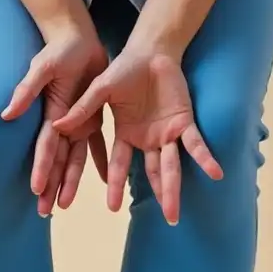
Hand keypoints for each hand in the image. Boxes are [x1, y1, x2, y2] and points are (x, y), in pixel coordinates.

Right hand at [2, 24, 108, 215]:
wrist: (78, 40)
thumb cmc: (58, 52)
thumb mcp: (42, 68)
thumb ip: (27, 91)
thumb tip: (6, 114)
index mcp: (50, 115)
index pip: (45, 147)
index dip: (41, 169)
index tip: (35, 190)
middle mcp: (62, 125)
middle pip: (57, 161)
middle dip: (51, 185)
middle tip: (46, 211)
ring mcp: (78, 123)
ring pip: (74, 159)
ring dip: (71, 180)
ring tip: (67, 203)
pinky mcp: (93, 117)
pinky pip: (98, 144)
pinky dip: (101, 161)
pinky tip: (104, 179)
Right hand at [52, 46, 221, 224]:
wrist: (150, 51)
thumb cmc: (124, 69)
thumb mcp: (101, 90)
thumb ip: (83, 109)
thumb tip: (57, 127)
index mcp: (126, 134)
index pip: (120, 165)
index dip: (115, 185)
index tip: (111, 207)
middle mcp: (147, 139)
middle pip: (153, 173)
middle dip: (160, 195)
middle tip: (167, 220)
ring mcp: (167, 132)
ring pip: (172, 165)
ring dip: (175, 187)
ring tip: (177, 211)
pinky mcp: (184, 122)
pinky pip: (196, 144)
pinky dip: (205, 159)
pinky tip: (215, 174)